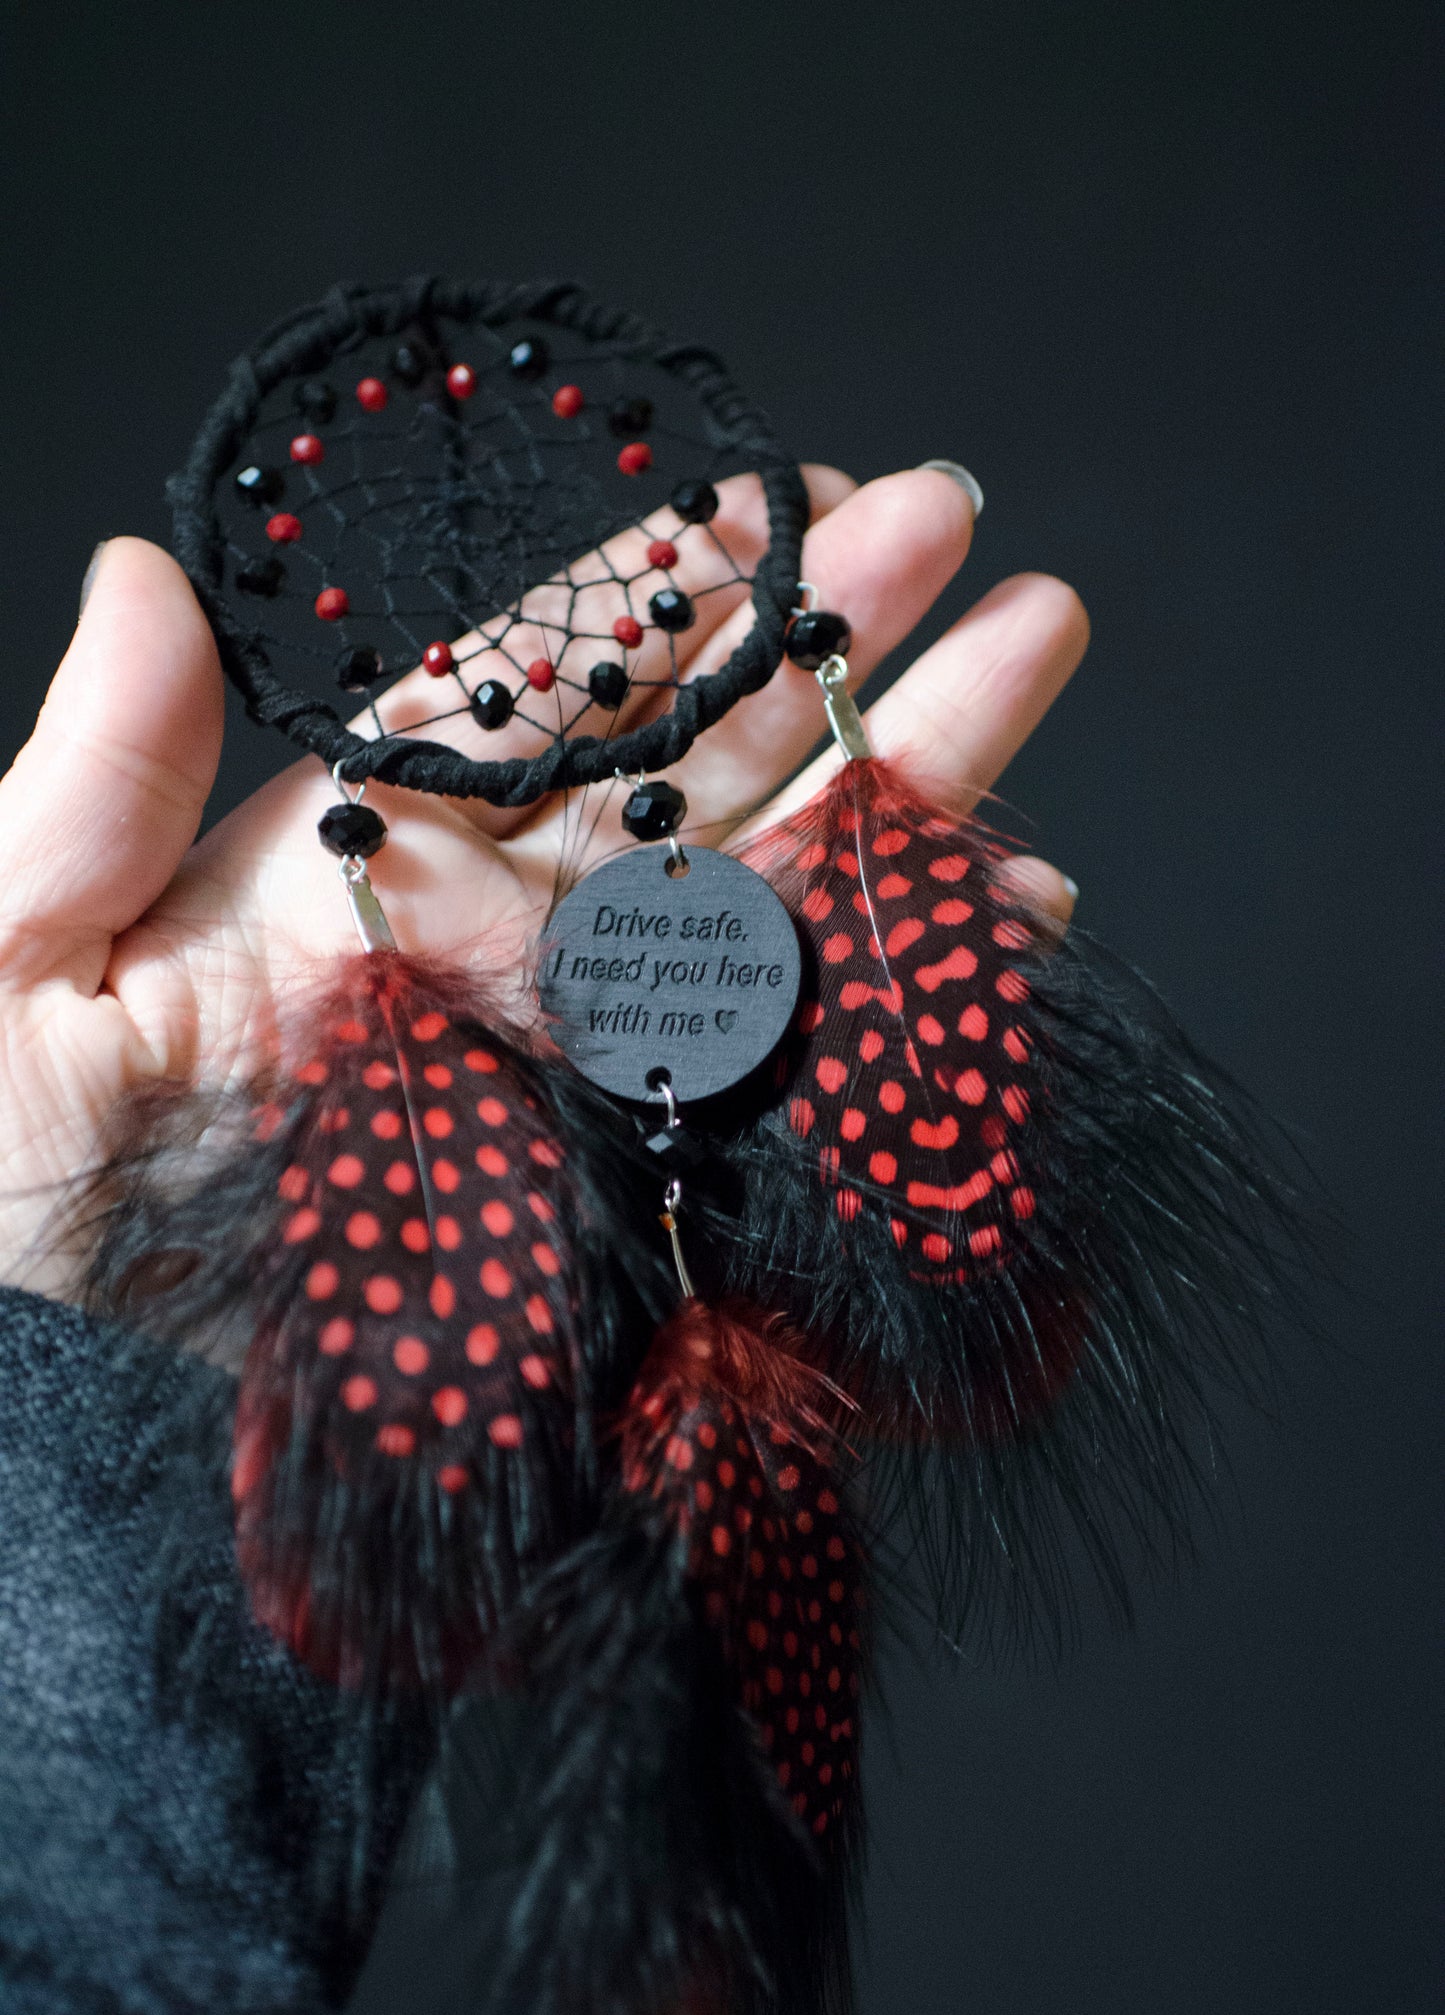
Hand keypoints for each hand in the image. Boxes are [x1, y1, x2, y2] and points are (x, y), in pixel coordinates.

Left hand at [0, 465, 1087, 1289]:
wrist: (65, 1494)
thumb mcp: (0, 993)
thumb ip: (88, 794)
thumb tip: (152, 576)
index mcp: (334, 888)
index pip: (522, 707)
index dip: (650, 597)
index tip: (772, 495)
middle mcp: (474, 969)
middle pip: (679, 781)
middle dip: (820, 648)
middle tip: (956, 524)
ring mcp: (564, 1088)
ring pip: (763, 908)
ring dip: (901, 781)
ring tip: (1033, 654)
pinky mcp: (624, 1210)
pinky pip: (785, 1087)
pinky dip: (903, 1002)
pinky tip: (1009, 913)